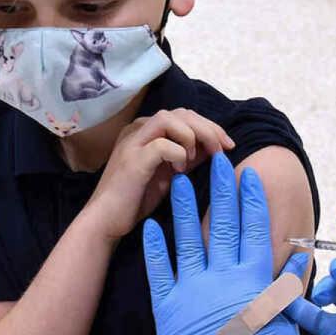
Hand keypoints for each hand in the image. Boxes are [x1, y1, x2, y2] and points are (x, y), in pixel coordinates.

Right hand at [86, 108, 233, 240]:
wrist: (107, 221)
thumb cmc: (137, 199)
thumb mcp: (170, 172)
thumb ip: (189, 155)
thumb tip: (216, 145)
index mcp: (146, 130)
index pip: (185, 115)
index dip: (210, 126)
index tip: (228, 145)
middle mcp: (137, 129)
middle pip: (181, 113)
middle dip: (208, 128)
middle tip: (223, 148)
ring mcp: (132, 142)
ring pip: (170, 119)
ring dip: (193, 136)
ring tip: (198, 158)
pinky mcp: (132, 159)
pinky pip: (163, 144)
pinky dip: (179, 154)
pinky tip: (179, 172)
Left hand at [143, 152, 305, 334]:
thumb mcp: (285, 327)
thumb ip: (288, 289)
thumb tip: (300, 258)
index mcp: (253, 281)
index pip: (253, 230)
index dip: (251, 201)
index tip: (249, 175)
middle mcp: (223, 278)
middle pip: (223, 225)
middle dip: (221, 190)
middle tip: (218, 160)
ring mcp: (194, 290)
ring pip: (190, 240)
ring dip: (185, 209)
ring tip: (180, 181)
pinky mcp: (168, 308)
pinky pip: (160, 271)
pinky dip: (155, 248)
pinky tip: (151, 226)